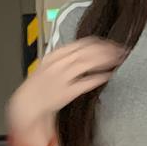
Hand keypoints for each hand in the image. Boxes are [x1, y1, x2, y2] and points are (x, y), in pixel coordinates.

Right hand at [6, 38, 125, 145]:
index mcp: (54, 56)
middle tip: (119, 50)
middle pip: (87, 51)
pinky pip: (86, 82)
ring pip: (88, 63)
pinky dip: (99, 77)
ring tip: (118, 59)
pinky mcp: (67, 92)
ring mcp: (62, 78)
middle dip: (106, 49)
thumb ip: (66, 57)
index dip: (99, 42)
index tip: (109, 44)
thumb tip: (85, 51)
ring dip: (105, 60)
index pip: (81, 43)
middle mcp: (58, 64)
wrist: (27, 103)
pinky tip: (108, 75)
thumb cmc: (38, 86)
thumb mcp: (49, 65)